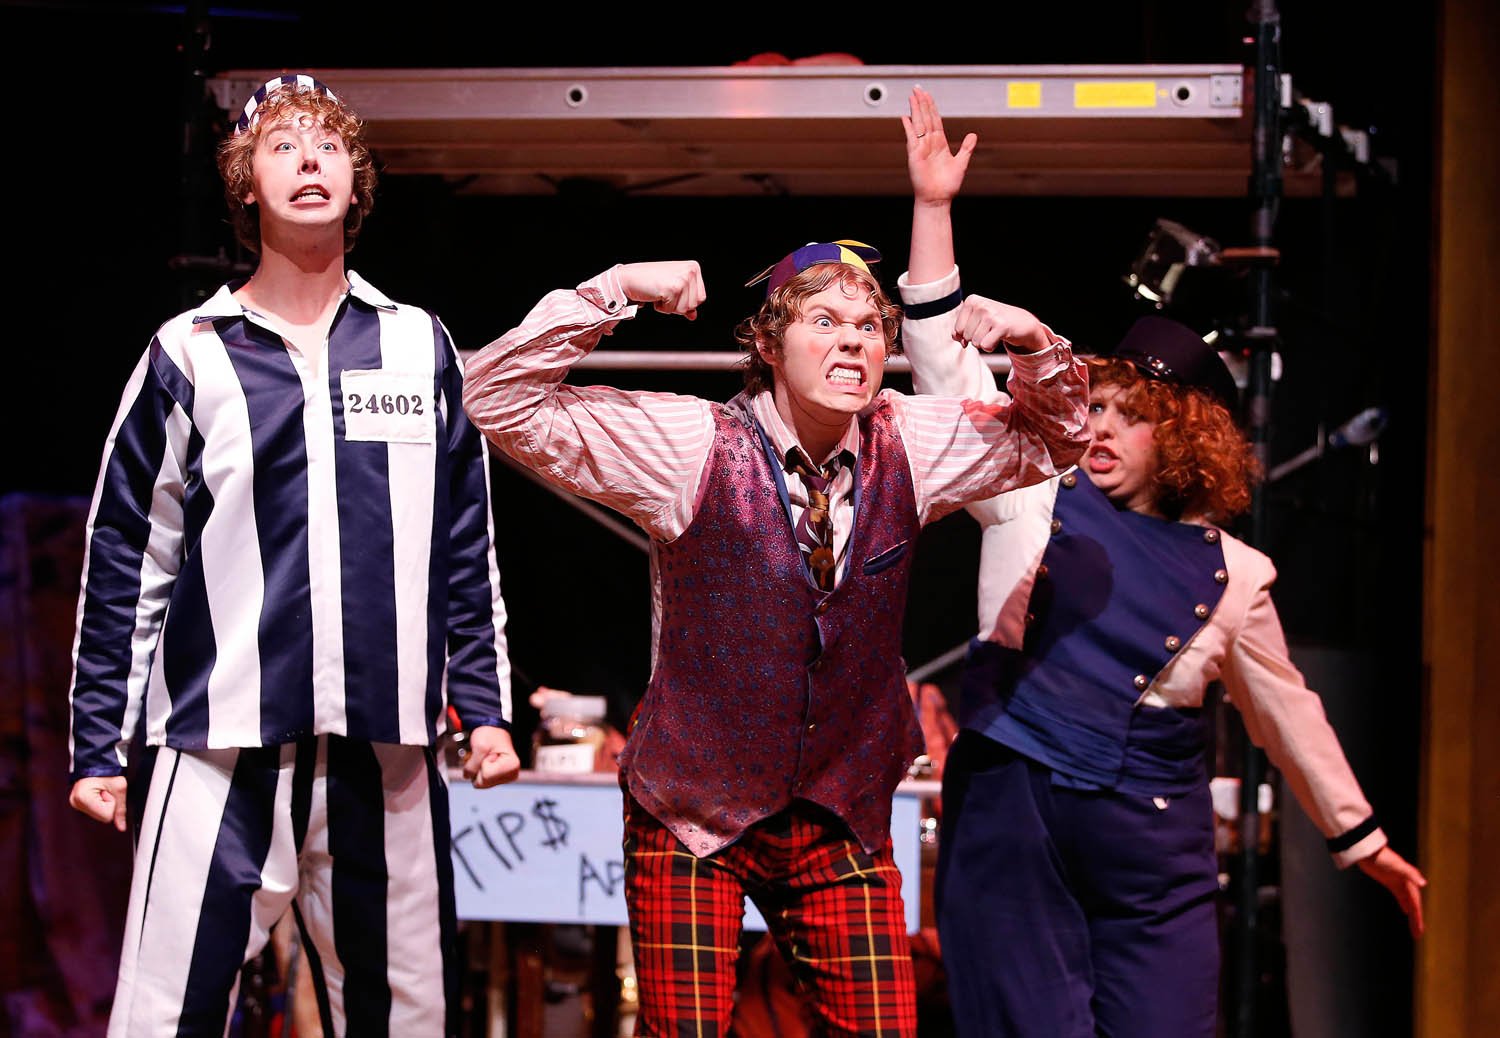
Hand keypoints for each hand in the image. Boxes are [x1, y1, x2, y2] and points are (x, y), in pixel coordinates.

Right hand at [70, 776, 127, 831]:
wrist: (97, 762)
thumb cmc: (106, 771)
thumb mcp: (119, 787)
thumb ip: (121, 808)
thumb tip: (121, 826)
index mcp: (82, 798)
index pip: (105, 816)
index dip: (112, 805)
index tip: (109, 793)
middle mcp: (75, 802)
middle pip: (101, 818)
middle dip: (108, 805)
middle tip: (106, 792)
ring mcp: (75, 804)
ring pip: (98, 815)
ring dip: (103, 805)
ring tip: (102, 792)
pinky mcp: (77, 803)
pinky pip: (94, 811)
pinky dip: (99, 804)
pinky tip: (98, 795)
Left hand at [463, 725, 521, 788]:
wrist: (493, 730)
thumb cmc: (489, 735)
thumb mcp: (479, 747)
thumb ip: (472, 765)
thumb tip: (467, 777)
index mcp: (511, 766)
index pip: (486, 776)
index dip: (482, 763)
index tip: (489, 753)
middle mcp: (511, 774)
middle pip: (483, 783)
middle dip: (479, 769)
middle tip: (486, 756)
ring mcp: (506, 778)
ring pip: (481, 784)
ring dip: (478, 770)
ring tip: (485, 758)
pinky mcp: (499, 779)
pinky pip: (482, 783)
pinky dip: (480, 772)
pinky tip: (485, 762)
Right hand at [616, 261, 705, 319]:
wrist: (629, 278)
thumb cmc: (650, 280)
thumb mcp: (673, 289)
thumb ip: (685, 301)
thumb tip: (693, 316)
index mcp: (693, 267)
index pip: (701, 298)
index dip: (686, 301)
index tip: (672, 291)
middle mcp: (690, 271)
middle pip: (694, 305)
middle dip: (677, 305)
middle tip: (664, 291)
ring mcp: (682, 279)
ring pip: (684, 310)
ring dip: (669, 306)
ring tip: (660, 292)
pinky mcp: (673, 289)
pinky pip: (671, 310)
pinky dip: (661, 307)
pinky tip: (655, 294)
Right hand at [903, 86, 977, 206]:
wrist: (938, 199)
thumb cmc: (947, 185)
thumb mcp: (961, 163)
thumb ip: (966, 148)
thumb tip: (973, 135)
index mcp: (939, 143)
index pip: (935, 120)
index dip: (932, 107)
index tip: (928, 96)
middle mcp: (929, 143)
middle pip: (925, 118)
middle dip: (922, 103)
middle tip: (918, 89)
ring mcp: (921, 148)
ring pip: (919, 124)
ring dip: (916, 110)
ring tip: (912, 96)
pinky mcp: (915, 155)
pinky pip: (912, 138)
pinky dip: (909, 127)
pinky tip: (906, 117)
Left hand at [952, 294, 1050, 353]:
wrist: (1022, 322)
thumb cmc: (995, 322)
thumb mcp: (975, 321)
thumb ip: (960, 330)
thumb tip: (960, 341)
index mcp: (971, 300)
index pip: (957, 330)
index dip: (966, 335)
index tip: (979, 327)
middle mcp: (981, 305)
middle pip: (966, 336)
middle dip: (976, 338)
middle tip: (989, 330)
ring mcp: (991, 314)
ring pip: (975, 342)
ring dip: (984, 342)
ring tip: (994, 332)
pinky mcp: (1001, 325)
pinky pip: (985, 346)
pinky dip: (991, 347)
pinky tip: (998, 337)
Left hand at [1357, 844, 1426, 937]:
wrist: (1367, 850)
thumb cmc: (1382, 857)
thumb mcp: (1396, 866)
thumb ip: (1410, 873)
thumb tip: (1423, 883)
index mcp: (1410, 881)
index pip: (1416, 903)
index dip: (1418, 917)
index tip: (1419, 930)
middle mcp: (1407, 883)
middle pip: (1414, 905)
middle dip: (1416, 920)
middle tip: (1418, 935)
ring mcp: (1399, 882)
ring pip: (1408, 902)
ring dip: (1412, 914)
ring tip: (1415, 927)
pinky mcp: (1390, 881)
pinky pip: (1400, 896)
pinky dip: (1404, 904)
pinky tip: (1406, 911)